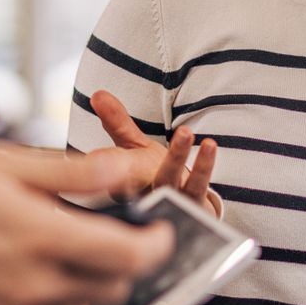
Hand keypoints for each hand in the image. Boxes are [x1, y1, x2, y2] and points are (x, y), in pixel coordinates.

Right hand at [0, 144, 173, 304]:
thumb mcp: (3, 164)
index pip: (131, 257)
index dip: (159, 246)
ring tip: (61, 249)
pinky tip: (25, 275)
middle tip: (114, 236)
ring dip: (86, 284)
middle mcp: (35, 288)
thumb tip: (132, 168)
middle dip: (125, 265)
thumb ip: (75, 172)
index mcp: (45, 238)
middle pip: (113, 290)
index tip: (162, 231)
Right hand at [90, 89, 219, 215]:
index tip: (95, 150)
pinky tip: (209, 145)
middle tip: (138, 138)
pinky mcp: (193, 206)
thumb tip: (98, 93)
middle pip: (135, 181)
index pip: (106, 175)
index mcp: (119, 187)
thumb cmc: (151, 176)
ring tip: (184, 131)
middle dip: (134, 159)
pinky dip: (204, 165)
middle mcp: (139, 198)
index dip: (101, 164)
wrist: (181, 211)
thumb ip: (117, 123)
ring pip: (168, 180)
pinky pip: (198, 184)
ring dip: (177, 156)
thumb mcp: (133, 148)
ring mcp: (166, 205)